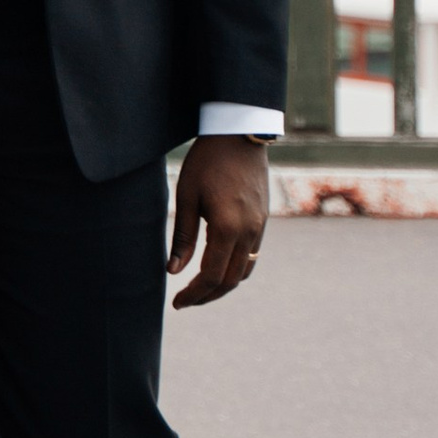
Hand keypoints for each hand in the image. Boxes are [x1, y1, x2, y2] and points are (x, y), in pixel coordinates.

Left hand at [168, 134, 268, 307]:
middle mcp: (249, 233)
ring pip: (243, 271)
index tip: (176, 303)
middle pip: (230, 280)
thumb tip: (173, 271)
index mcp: (227, 228)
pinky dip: (234, 270)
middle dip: (207, 296)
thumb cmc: (207, 161)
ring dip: (222, 286)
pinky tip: (217, 268)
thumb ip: (183, 237)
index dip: (194, 294)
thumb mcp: (186, 196)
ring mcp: (260, 228)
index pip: (211, 276)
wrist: (240, 135)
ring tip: (199, 290)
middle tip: (185, 302)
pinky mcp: (263, 221)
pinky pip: (252, 257)